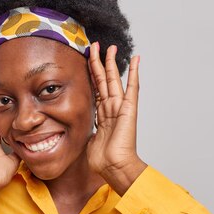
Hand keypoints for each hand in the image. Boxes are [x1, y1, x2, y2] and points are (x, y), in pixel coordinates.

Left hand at [86, 43, 146, 194]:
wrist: (114, 167)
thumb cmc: (103, 159)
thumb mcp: (88, 140)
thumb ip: (86, 130)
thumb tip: (78, 130)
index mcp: (103, 114)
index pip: (96, 89)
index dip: (92, 74)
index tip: (88, 60)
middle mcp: (112, 108)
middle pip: (104, 80)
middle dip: (99, 62)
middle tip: (96, 46)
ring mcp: (121, 107)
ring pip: (114, 80)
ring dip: (111, 63)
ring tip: (111, 47)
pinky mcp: (129, 109)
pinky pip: (132, 88)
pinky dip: (134, 73)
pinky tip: (136, 59)